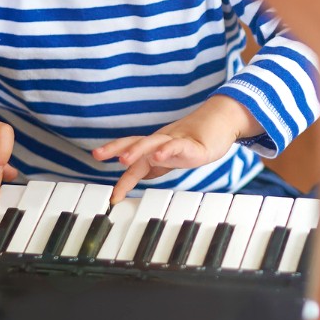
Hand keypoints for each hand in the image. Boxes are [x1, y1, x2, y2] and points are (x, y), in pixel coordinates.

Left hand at [93, 94, 255, 202]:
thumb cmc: (197, 140)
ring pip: (153, 143)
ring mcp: (176, 141)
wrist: (222, 122)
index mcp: (155, 147)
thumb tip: (138, 175)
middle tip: (97, 155)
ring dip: (137, 150)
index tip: (112, 197)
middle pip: (135, 142)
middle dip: (115, 148)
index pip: (132, 157)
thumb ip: (155, 165)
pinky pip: (178, 146)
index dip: (122, 177)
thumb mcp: (172, 156)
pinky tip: (159, 155)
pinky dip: (167, 150)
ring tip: (123, 159)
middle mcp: (162, 142)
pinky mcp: (193, 144)